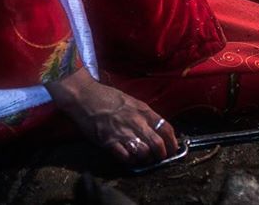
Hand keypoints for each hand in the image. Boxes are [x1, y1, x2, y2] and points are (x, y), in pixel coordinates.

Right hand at [45, 68, 178, 164]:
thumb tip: (158, 129)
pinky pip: (125, 157)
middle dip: (161, 155)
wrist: (86, 96)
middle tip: (159, 159)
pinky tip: (129, 158)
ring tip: (144, 159)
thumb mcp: (133, 102)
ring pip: (143, 153)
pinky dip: (130, 161)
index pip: (166, 128)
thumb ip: (146, 115)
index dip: (172, 142)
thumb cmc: (109, 98)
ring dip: (145, 159)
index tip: (172, 150)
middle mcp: (136, 122)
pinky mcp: (108, 142)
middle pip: (157, 144)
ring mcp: (122, 132)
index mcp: (144, 110)